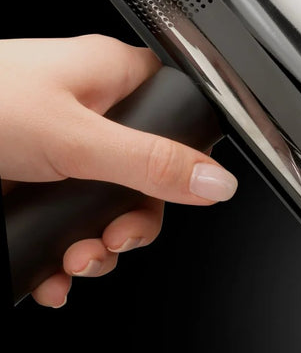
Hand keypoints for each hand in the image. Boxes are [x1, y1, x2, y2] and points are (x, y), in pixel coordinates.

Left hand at [1, 35, 237, 306]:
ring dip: (95, 249)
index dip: (180, 165)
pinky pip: (65, 225)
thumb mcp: (74, 140)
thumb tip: (218, 181)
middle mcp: (88, 114)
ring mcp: (57, 152)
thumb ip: (150, 164)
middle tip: (111, 241)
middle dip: (128, 226)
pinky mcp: (30, 185)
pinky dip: (63, 258)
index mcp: (109, 79)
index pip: (174, 118)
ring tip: (75, 261)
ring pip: (103, 210)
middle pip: (142, 180)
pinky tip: (54, 274)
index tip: (166, 201)